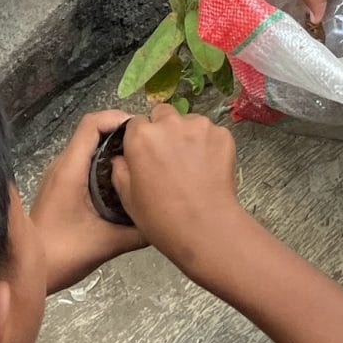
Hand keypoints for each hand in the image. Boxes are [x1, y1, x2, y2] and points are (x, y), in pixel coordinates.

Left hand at [30, 109, 144, 293]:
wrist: (22, 271)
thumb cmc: (62, 255)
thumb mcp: (106, 244)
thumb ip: (138, 232)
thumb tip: (165, 221)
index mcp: (71, 169)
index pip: (92, 123)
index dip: (118, 118)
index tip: (143, 130)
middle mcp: (62, 165)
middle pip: (93, 131)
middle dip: (122, 134)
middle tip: (148, 147)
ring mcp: (59, 175)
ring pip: (88, 147)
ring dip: (113, 149)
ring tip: (140, 162)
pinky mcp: (59, 187)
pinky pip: (84, 162)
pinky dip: (104, 163)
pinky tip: (121, 182)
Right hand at [113, 105, 247, 281]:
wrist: (205, 228)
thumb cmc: (162, 218)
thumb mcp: (128, 199)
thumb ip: (120, 170)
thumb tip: (121, 158)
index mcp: (141, 136)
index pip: (136, 123)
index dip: (140, 139)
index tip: (146, 155)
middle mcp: (169, 123)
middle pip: (163, 114)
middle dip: (163, 129)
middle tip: (169, 157)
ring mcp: (199, 126)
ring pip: (188, 122)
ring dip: (187, 136)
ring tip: (191, 165)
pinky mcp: (222, 134)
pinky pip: (211, 133)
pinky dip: (209, 145)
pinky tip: (209, 168)